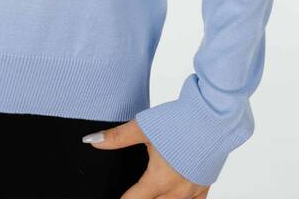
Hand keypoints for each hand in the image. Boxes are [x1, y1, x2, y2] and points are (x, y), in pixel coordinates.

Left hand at [82, 118, 210, 197]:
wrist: (214, 115)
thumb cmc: (180, 120)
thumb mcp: (144, 127)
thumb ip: (117, 138)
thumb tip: (91, 141)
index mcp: (158, 180)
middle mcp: (176, 191)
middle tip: (136, 194)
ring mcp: (193, 189)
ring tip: (153, 194)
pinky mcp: (206, 183)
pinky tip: (177, 197)